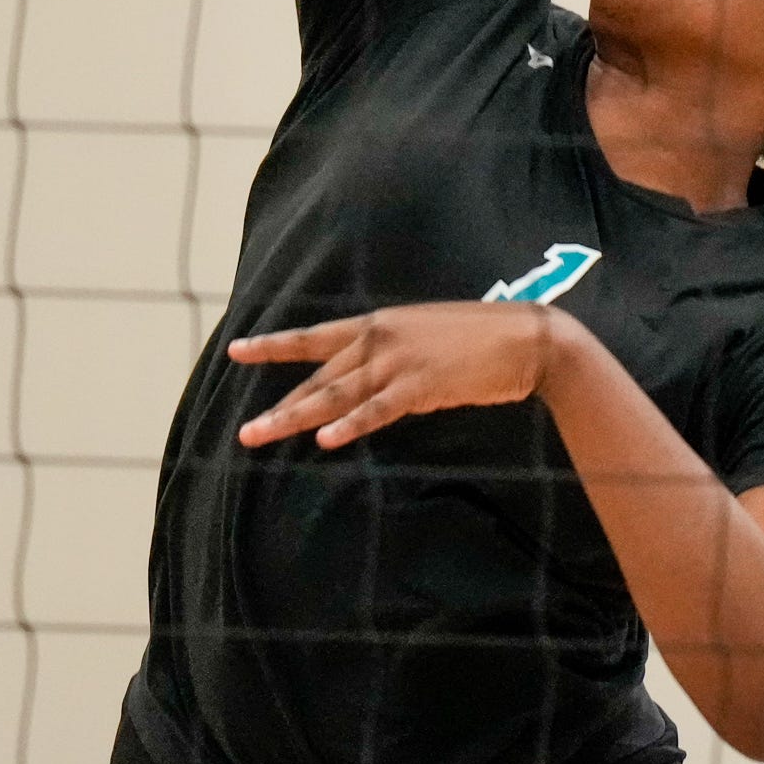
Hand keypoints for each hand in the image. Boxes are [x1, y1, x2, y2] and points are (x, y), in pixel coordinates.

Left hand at [231, 300, 560, 451]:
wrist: (525, 337)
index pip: (313, 338)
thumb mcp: (422, 336)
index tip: (237, 350)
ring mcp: (398, 362)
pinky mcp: (421, 386)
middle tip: (245, 432)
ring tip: (260, 436)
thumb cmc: (478, 339)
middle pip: (317, 378)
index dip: (273, 346)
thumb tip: (366, 375)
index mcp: (377, 324)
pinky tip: (326, 439)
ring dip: (294, 418)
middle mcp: (378, 340)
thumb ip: (390, 352)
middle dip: (279, 406)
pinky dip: (351, 424)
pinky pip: (378, 410)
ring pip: (335, 395)